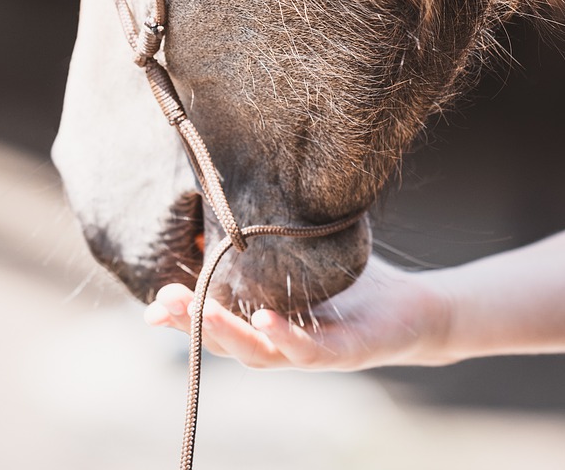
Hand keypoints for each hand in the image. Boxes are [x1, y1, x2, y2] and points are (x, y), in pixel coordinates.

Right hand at [143, 255, 449, 369]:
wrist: (413, 308)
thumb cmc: (352, 284)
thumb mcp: (299, 256)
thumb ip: (260, 242)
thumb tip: (214, 211)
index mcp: (263, 323)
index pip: (214, 324)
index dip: (181, 319)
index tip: (151, 304)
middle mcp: (279, 343)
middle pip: (225, 343)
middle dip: (191, 325)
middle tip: (162, 303)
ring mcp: (309, 352)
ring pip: (259, 353)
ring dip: (227, 334)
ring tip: (202, 312)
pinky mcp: (344, 353)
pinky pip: (310, 350)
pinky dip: (286, 337)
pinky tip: (267, 318)